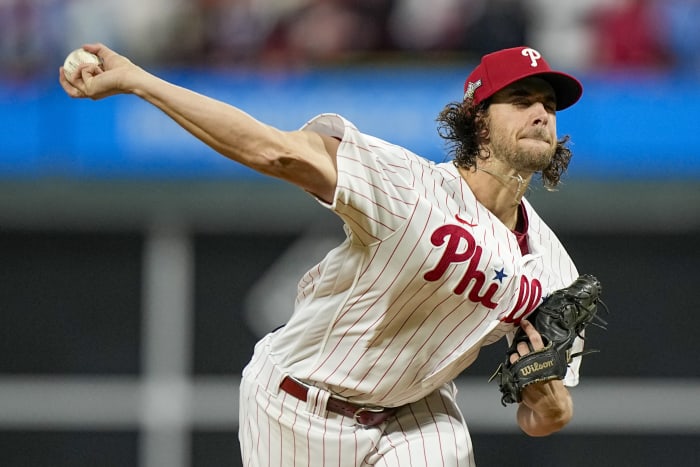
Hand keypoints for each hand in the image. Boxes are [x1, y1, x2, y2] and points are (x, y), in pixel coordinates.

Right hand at [58, 43, 137, 99]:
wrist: (130, 76)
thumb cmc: (123, 69)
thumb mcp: (107, 55)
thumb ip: (96, 49)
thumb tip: (84, 46)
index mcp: (96, 88)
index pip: (78, 87)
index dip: (69, 78)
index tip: (64, 67)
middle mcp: (92, 93)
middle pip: (70, 92)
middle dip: (63, 80)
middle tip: (61, 68)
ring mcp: (89, 92)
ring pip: (73, 79)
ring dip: (81, 68)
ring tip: (95, 66)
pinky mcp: (89, 89)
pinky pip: (81, 73)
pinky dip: (88, 67)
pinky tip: (99, 69)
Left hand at [512, 319, 572, 435]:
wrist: (551, 406)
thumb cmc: (553, 385)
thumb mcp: (553, 368)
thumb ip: (544, 356)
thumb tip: (533, 340)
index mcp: (547, 358)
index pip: (536, 339)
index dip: (529, 329)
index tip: (524, 322)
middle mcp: (536, 363)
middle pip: (521, 346)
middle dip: (520, 345)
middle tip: (524, 349)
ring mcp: (525, 372)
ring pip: (514, 355)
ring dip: (515, 356)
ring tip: (522, 362)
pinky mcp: (518, 380)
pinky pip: (510, 367)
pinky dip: (512, 367)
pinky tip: (518, 370)